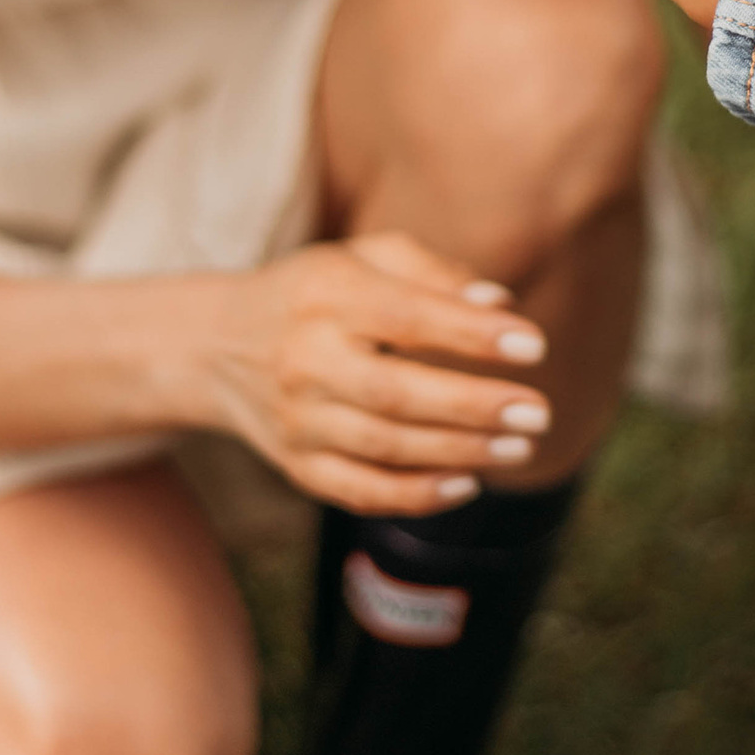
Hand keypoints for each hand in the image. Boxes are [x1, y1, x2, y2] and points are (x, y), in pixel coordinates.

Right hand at [192, 231, 555, 513]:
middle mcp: (306, 359)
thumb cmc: (317, 292)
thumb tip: (499, 302)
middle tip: (537, 413)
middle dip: (474, 407)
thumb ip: (432, 272)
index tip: (533, 345)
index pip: (405, 317)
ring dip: (460, 452)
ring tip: (520, 447)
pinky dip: (416, 496)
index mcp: (327, 296)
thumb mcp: (363, 257)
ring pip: (385, 448)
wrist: (216, 346)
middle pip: (395, 393)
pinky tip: (467, 484)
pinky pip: (359, 491)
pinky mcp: (296, 465)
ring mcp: (298, 419)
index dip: (471, 334)